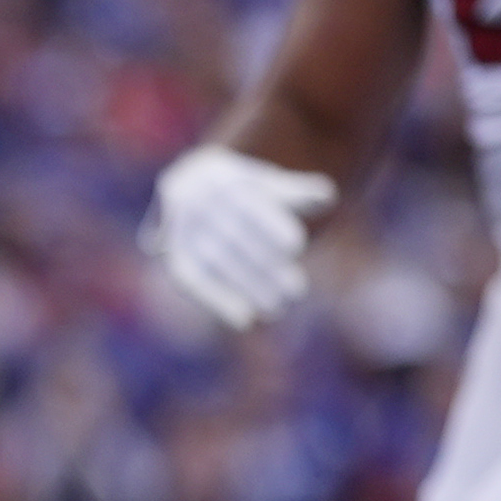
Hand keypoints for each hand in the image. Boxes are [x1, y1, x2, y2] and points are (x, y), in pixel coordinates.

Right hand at [143, 144, 336, 329]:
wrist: (188, 182)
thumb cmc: (242, 189)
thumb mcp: (266, 184)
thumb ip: (296, 193)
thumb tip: (328, 197)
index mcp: (221, 179)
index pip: (246, 204)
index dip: (269, 225)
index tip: (296, 246)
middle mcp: (195, 202)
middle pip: (232, 238)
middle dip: (265, 266)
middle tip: (296, 291)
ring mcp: (180, 230)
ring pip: (216, 262)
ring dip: (247, 287)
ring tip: (278, 308)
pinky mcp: (172, 256)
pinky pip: (194, 282)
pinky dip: (218, 302)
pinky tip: (245, 321)